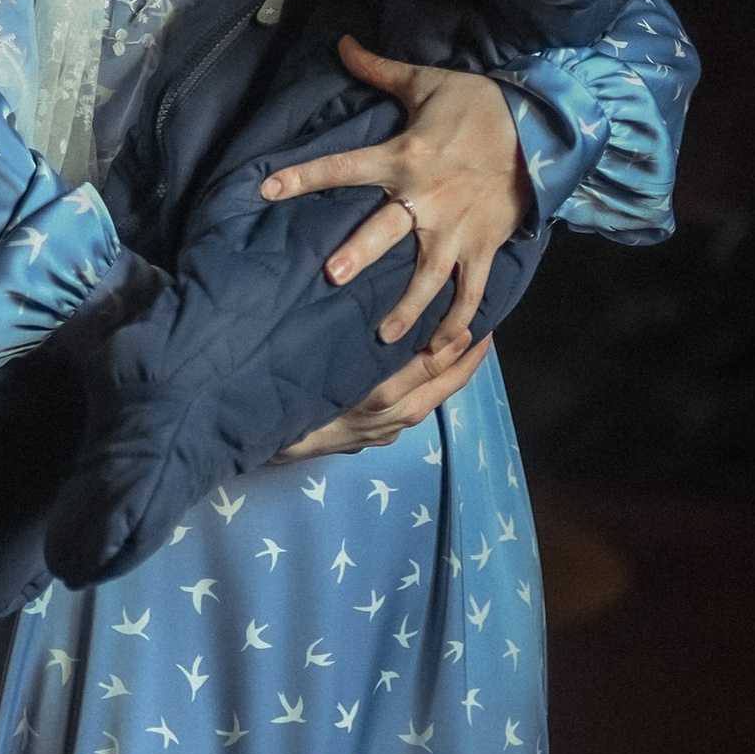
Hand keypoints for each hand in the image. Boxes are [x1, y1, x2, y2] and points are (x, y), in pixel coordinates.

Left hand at [259, 42, 535, 343]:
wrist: (540, 126)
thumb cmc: (478, 104)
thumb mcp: (426, 81)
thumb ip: (378, 69)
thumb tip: (340, 41)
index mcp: (404, 156)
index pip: (344, 166)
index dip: (305, 175)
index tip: (268, 188)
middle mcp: (426, 197)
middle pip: (385, 230)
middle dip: (360, 253)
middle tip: (332, 275)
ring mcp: (457, 229)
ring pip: (428, 275)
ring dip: (406, 307)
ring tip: (383, 335)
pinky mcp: (483, 246)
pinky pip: (470, 292)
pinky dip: (458, 323)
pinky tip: (439, 351)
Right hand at [275, 331, 491, 458]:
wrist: (267, 441)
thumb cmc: (296, 398)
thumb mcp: (333, 369)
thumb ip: (366, 345)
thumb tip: (406, 318)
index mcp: (388, 397)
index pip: (439, 361)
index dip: (464, 337)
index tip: (481, 311)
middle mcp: (396, 416)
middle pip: (446, 382)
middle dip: (469, 355)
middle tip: (487, 325)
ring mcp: (388, 429)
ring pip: (431, 395)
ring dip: (450, 370)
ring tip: (460, 342)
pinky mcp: (377, 436)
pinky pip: (413, 404)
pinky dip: (427, 384)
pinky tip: (422, 368)